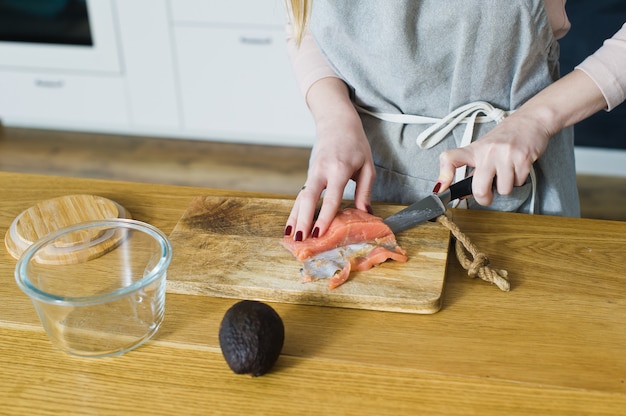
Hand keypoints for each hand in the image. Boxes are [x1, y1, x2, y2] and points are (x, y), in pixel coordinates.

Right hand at [285, 79, 375, 240]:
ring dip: (295, 218)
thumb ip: (365, 191)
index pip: (331, 197)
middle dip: (303, 220)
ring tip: (290, 237)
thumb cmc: (355, 144)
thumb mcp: (367, 166)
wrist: (336, 122)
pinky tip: (291, 226)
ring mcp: (312, 172)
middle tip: (300, 239)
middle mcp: (322, 171)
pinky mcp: (309, 175)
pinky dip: (295, 211)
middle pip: (309, 198)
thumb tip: (366, 213)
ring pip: (301, 198)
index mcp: (339, 168)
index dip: (325, 216)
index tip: (320, 233)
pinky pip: (301, 195)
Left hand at [436, 111, 550, 204]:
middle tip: (487, 195)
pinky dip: (519, 180)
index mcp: (474, 149)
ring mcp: (505, 155)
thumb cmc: (506, 136)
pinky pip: (519, 183)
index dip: (444, 176)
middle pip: (479, 188)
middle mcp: (487, 151)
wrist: (531, 119)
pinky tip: (518, 167)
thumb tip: (465, 193)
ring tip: (508, 172)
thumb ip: (474, 169)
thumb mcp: (484, 149)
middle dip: (484, 198)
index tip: (441, 189)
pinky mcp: (523, 158)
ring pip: (503, 189)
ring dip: (506, 186)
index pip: (450, 159)